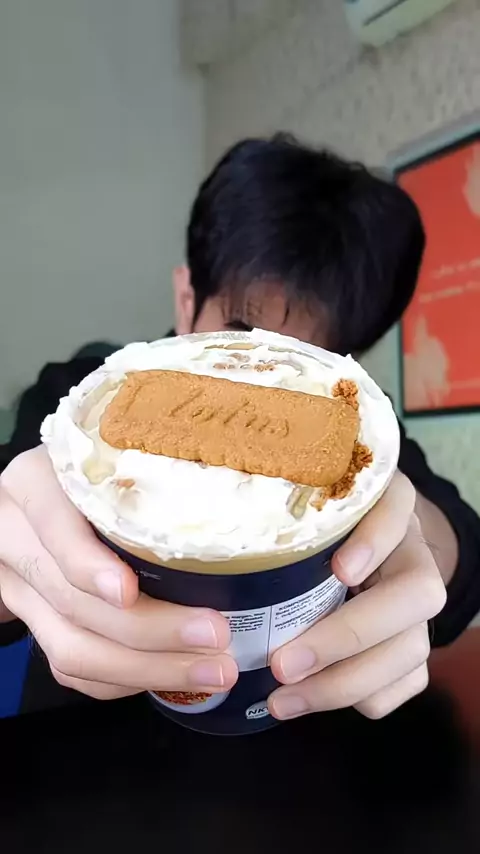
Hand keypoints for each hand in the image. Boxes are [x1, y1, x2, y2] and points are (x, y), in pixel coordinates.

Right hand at [0, 447, 236, 699]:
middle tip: (216, 636)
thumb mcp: (116, 453)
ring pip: (70, 647)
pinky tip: (172, 675)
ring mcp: (19, 585)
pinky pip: (69, 667)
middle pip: (71, 599)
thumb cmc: (104, 467)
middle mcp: (15, 536)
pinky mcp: (32, 622)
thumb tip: (241, 500)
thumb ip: (152, 473)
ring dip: (146, 668)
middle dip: (148, 630)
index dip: (87, 564)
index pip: (54, 526)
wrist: (42, 500)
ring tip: (212, 670)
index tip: (129, 591)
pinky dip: (123, 679)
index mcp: (36, 484)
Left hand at [269, 472, 446, 719]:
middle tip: (282, 665)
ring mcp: (421, 606)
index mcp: (389, 505)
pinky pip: (407, 682)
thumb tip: (224, 546)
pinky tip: (310, 698)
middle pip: (416, 594)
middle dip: (347, 636)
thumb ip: (279, 513)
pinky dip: (359, 698)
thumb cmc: (316, 526)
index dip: (375, 541)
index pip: (397, 510)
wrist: (362, 549)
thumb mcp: (301, 505)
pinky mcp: (415, 645)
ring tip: (282, 699)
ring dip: (344, 684)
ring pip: (411, 649)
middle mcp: (416, 553)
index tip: (341, 571)